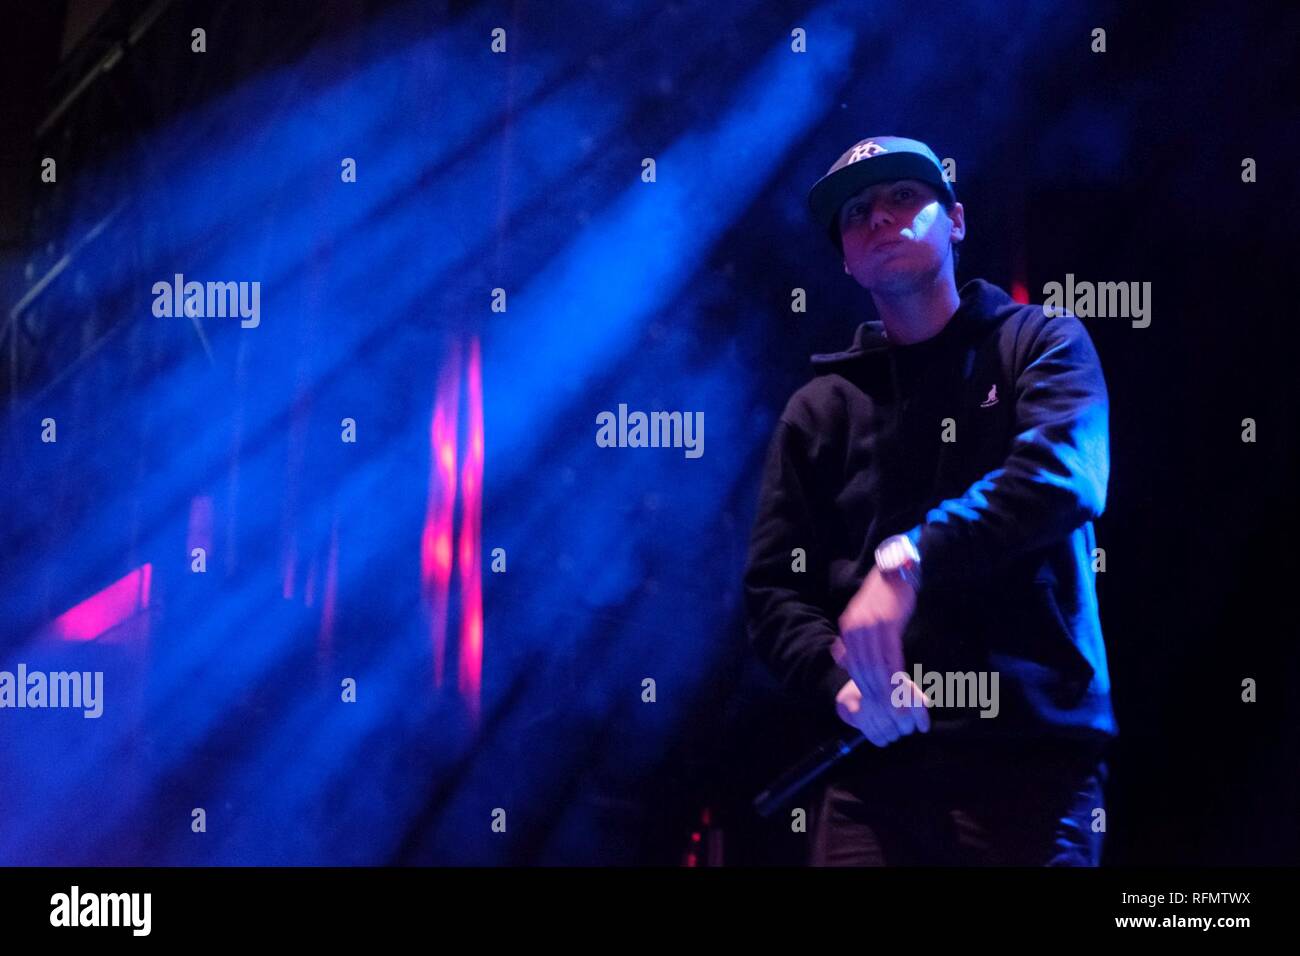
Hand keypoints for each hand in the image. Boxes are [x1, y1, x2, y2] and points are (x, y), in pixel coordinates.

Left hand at [834, 567, 929, 743]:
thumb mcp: (862, 616)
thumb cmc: (883, 596)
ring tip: (894, 708)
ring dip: (885, 690)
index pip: (853, 666)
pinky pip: (890, 656)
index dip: (862, 687)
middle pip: (862, 670)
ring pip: (875, 666)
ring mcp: (871, 627)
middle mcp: (855, 630)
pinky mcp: (888, 625)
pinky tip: (901, 687)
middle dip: (873, 694)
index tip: (871, 705)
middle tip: (884, 713)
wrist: (894, 570)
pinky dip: (895, 675)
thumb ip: (854, 639)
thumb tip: (841, 658)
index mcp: (848, 629)